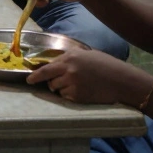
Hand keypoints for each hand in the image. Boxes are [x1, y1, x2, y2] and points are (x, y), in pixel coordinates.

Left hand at [25, 49, 152, 105]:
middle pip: (49, 80)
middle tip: (59, 83)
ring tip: (78, 85)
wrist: (122, 80)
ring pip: (57, 90)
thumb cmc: (106, 65)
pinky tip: (83, 91)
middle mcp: (68, 69)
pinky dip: (71, 96)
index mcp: (70, 57)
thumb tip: (54, 63)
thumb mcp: (86, 54)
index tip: (29, 80)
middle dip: (51, 83)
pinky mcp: (78, 96)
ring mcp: (72, 83)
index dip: (36, 75)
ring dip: (62, 89)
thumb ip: (69, 57)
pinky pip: (67, 97)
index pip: (46, 68)